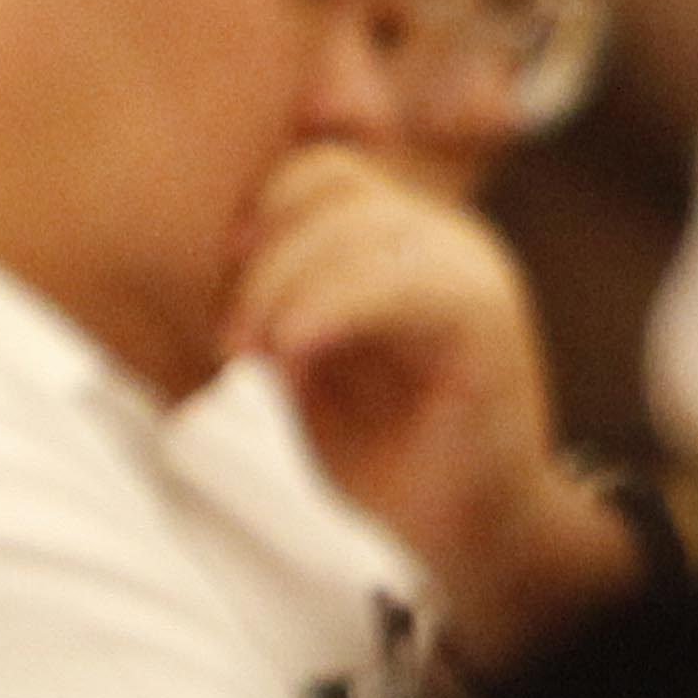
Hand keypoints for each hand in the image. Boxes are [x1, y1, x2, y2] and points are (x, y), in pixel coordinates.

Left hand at [227, 146, 638, 669]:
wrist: (453, 525)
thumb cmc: (371, 448)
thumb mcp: (293, 359)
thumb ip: (265, 299)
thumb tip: (210, 254)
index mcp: (388, 236)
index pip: (309, 172)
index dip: (250, 221)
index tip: (219, 304)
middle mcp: (434, 237)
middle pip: (324, 183)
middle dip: (257, 261)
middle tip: (231, 346)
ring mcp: (467, 269)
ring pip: (358, 225)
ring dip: (283, 290)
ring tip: (257, 361)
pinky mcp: (487, 318)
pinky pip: (409, 281)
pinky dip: (334, 308)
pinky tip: (294, 353)